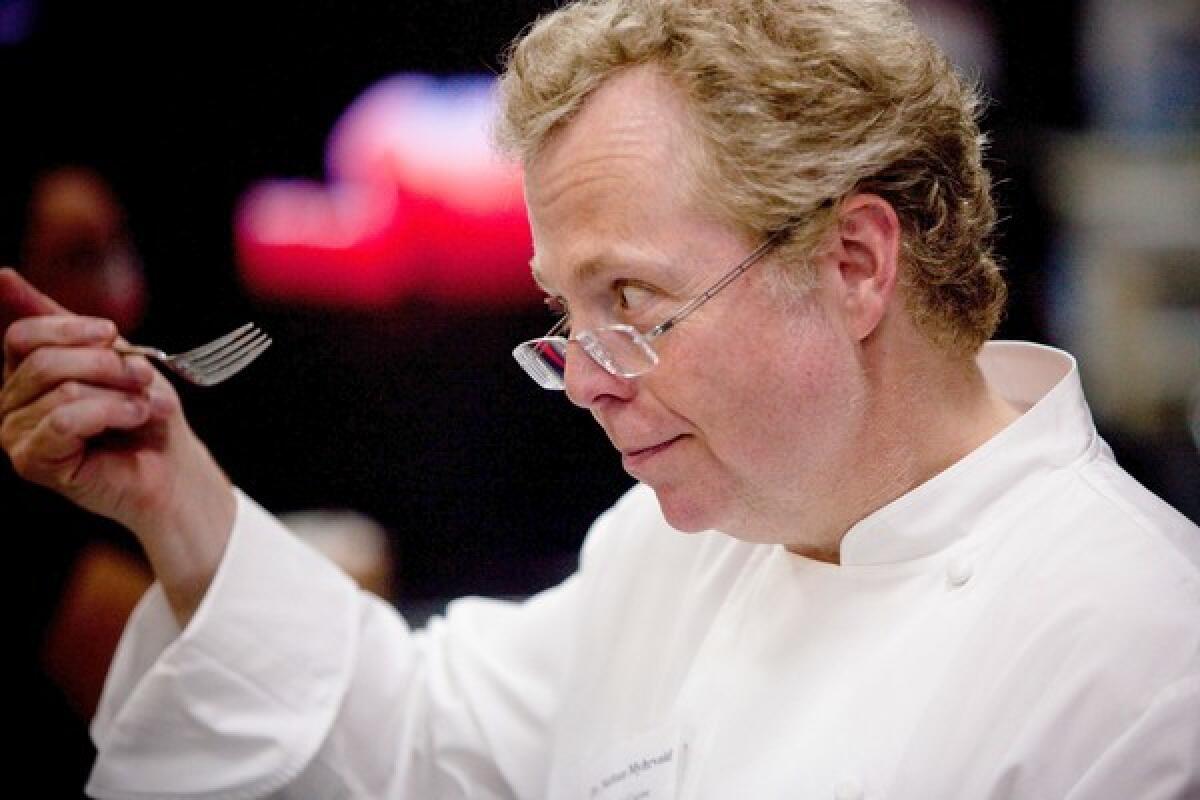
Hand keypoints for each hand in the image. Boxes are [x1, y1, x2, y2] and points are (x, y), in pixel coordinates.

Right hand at [0, 268, 235, 622]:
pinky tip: (134, 419)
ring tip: (145, 407)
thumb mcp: (110, 354)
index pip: (24, 335)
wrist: (174, 467)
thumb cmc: (144, 411)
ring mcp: (16, 435)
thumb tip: (3, 275)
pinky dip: (110, 413)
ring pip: (61, 389)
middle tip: (146, 378)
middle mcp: (10, 403)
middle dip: (107, 364)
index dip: (73, 329)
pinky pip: (63, 420)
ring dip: (118, 393)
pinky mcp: (32, 462)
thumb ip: (58, 320)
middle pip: (44, 360)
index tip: (112, 333)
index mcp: (25, 374)